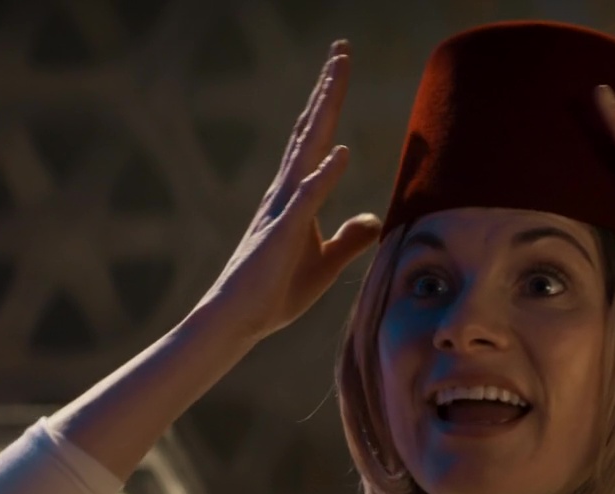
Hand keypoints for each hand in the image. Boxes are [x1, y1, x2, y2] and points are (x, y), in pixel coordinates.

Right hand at [192, 40, 381, 342]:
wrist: (239, 322)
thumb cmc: (276, 292)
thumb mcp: (327, 262)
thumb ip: (349, 238)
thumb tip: (375, 219)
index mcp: (296, 196)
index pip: (317, 139)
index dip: (330, 102)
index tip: (341, 66)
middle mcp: (286, 192)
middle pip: (311, 130)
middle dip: (328, 89)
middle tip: (341, 50)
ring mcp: (283, 209)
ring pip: (306, 150)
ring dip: (323, 112)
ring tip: (337, 76)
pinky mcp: (282, 234)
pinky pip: (306, 199)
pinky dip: (323, 175)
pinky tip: (339, 152)